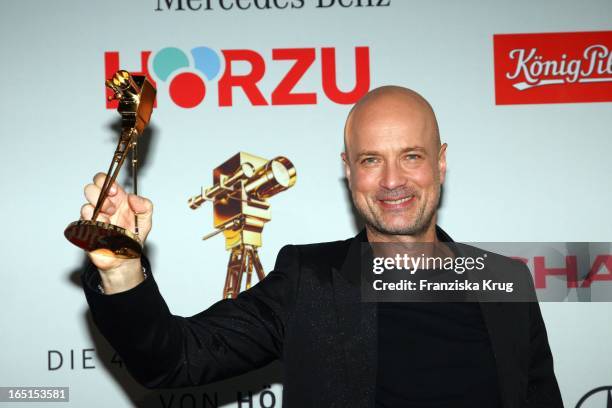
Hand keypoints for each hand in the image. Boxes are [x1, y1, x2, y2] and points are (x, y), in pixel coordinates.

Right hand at [80, 172, 153, 292]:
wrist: (125, 258)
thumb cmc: (133, 237)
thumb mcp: (146, 219)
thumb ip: (145, 205)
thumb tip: (132, 198)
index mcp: (116, 199)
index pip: (104, 180)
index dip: (106, 181)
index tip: (114, 192)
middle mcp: (102, 206)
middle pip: (90, 189)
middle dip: (101, 196)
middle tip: (112, 208)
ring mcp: (93, 218)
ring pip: (85, 206)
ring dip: (99, 214)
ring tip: (110, 222)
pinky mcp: (86, 231)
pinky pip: (84, 224)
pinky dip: (95, 226)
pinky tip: (104, 231)